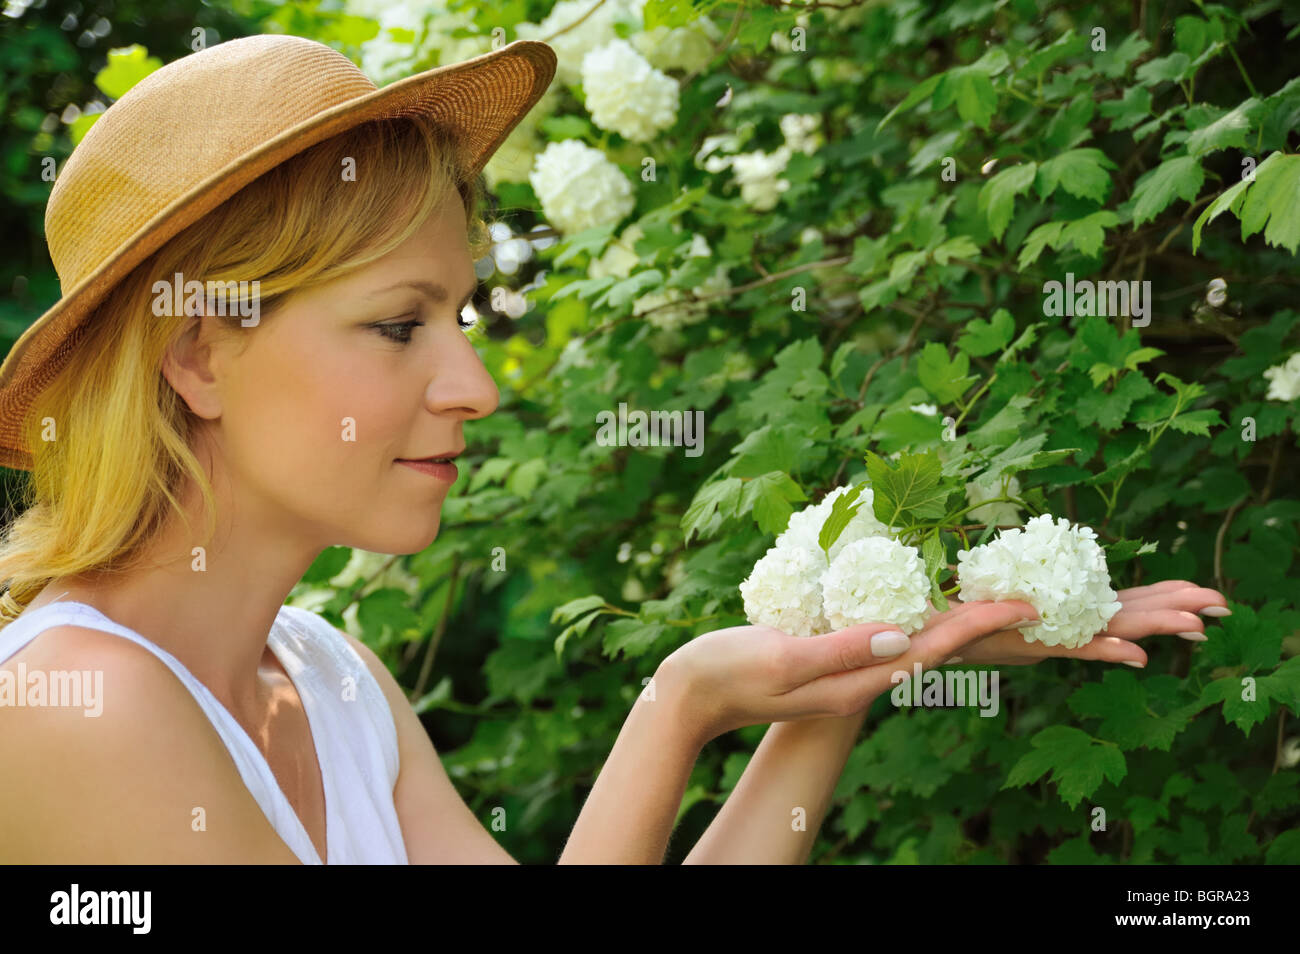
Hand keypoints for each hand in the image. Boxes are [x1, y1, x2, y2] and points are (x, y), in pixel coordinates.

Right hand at [659, 598, 1039, 744]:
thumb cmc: (726, 672)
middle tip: (1031, 600)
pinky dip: (914, 617)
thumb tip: (902, 635)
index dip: (980, 623)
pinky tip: (920, 601)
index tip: (1026, 604)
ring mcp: (843, 672)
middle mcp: (858, 680)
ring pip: (914, 644)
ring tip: (993, 599)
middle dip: (984, 625)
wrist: (688, 696)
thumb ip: (841, 649)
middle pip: (935, 649)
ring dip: (956, 621)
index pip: (932, 648)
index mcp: (854, 681)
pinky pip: (884, 636)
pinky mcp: (827, 659)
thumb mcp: (783, 657)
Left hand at [931, 579, 1228, 666]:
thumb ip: (1021, 573)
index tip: (1203, 595)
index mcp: (1068, 608)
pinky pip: (1076, 648)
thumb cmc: (962, 609)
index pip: (1125, 601)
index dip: (1164, 597)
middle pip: (1132, 613)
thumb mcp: (1000, 584)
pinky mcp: (1032, 647)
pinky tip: (1136, 653)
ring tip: (1194, 625)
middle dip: (1175, 608)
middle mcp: (1069, 624)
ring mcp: (1056, 637)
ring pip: (1114, 631)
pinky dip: (1106, 649)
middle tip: (1221, 605)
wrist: (929, 630)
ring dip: (1153, 627)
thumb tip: (1026, 546)